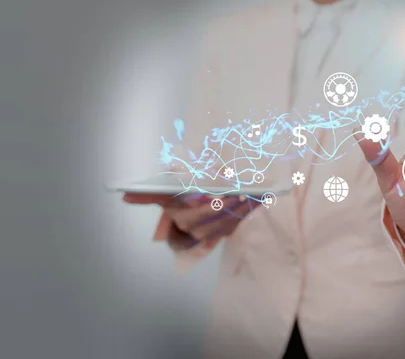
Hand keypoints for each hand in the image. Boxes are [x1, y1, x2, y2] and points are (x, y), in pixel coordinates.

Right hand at [123, 193, 257, 251]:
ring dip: (242, 210)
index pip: (197, 214)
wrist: (185, 225)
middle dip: (228, 207)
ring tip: (253, 195)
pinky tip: (259, 199)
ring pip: (228, 223)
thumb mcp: (163, 195)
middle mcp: (196, 230)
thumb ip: (146, 195)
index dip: (210, 206)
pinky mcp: (224, 233)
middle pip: (215, 220)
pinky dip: (248, 212)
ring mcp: (212, 234)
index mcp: (182, 219)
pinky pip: (237, 223)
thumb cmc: (176, 203)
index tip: (219, 196)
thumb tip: (123, 195)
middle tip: (240, 193)